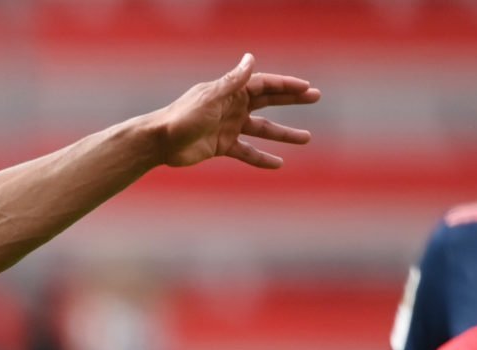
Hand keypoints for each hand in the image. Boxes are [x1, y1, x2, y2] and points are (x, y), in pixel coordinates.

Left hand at [151, 54, 318, 170]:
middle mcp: (233, 106)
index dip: (286, 85)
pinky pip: (246, 152)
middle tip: (316, 97)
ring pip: (262, 129)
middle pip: (269, 101)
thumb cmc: (183, 116)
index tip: (307, 88)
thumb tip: (251, 58)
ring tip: (306, 138)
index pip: (265, 84)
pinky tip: (278, 164)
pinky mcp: (222, 146)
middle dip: (292, 100)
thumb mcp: (211, 97)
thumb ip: (233, 81)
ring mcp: (229, 126)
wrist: (160, 142)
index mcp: (231, 91)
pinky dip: (261, 158)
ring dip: (283, 133)